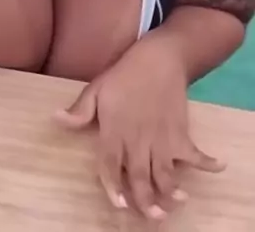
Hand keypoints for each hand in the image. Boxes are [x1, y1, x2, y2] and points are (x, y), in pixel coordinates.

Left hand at [55, 34, 224, 220]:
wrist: (157, 58)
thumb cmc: (123, 74)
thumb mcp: (96, 88)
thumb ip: (80, 110)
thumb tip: (56, 119)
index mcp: (115, 130)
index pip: (111, 165)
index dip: (114, 187)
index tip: (120, 204)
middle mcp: (138, 139)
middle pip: (141, 177)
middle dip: (146, 200)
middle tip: (152, 217)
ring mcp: (162, 138)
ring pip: (166, 173)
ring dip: (171, 191)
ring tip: (176, 203)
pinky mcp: (180, 132)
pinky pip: (195, 153)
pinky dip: (207, 163)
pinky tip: (217, 167)